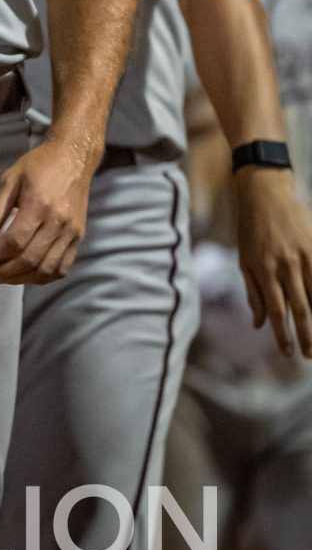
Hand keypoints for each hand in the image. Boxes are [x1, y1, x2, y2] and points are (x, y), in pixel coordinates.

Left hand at [0, 135, 94, 283]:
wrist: (74, 158)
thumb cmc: (39, 165)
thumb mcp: (10, 179)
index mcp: (39, 205)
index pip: (15, 241)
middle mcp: (58, 222)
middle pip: (30, 259)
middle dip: (5, 270)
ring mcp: (72, 231)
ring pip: (47, 268)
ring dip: (23, 278)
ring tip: (4, 276)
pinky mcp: (79, 236)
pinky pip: (64, 266)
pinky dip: (45, 276)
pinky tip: (28, 275)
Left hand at [232, 166, 311, 357]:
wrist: (264, 193)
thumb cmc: (250, 229)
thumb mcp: (244, 260)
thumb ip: (254, 293)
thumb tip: (259, 324)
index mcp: (263, 270)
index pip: (276, 311)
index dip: (282, 334)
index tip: (288, 353)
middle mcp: (285, 266)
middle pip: (300, 308)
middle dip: (306, 334)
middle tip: (310, 355)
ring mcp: (304, 256)